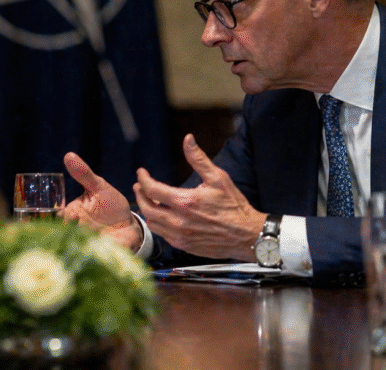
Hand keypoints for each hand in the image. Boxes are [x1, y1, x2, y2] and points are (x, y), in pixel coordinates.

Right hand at [62, 152, 142, 251]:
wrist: (129, 225)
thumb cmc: (110, 205)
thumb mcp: (99, 187)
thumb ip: (84, 174)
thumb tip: (69, 155)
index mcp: (72, 214)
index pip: (62, 217)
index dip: (66, 218)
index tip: (75, 215)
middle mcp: (77, 231)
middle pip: (67, 236)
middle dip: (73, 236)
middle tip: (85, 232)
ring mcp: (89, 245)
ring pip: (80, 249)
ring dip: (87, 248)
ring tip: (97, 243)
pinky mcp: (102, 256)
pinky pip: (98, 259)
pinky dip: (101, 257)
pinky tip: (107, 254)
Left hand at [134, 134, 264, 261]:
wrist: (246, 234)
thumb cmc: (233, 205)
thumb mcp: (218, 178)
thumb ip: (198, 159)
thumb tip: (188, 139)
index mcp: (185, 202)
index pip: (152, 189)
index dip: (143, 179)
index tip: (141, 173)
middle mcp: (179, 220)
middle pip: (147, 208)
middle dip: (140, 195)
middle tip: (139, 186)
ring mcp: (180, 235)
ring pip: (152, 223)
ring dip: (147, 210)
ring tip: (148, 200)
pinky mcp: (183, 246)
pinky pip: (162, 235)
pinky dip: (158, 224)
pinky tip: (161, 216)